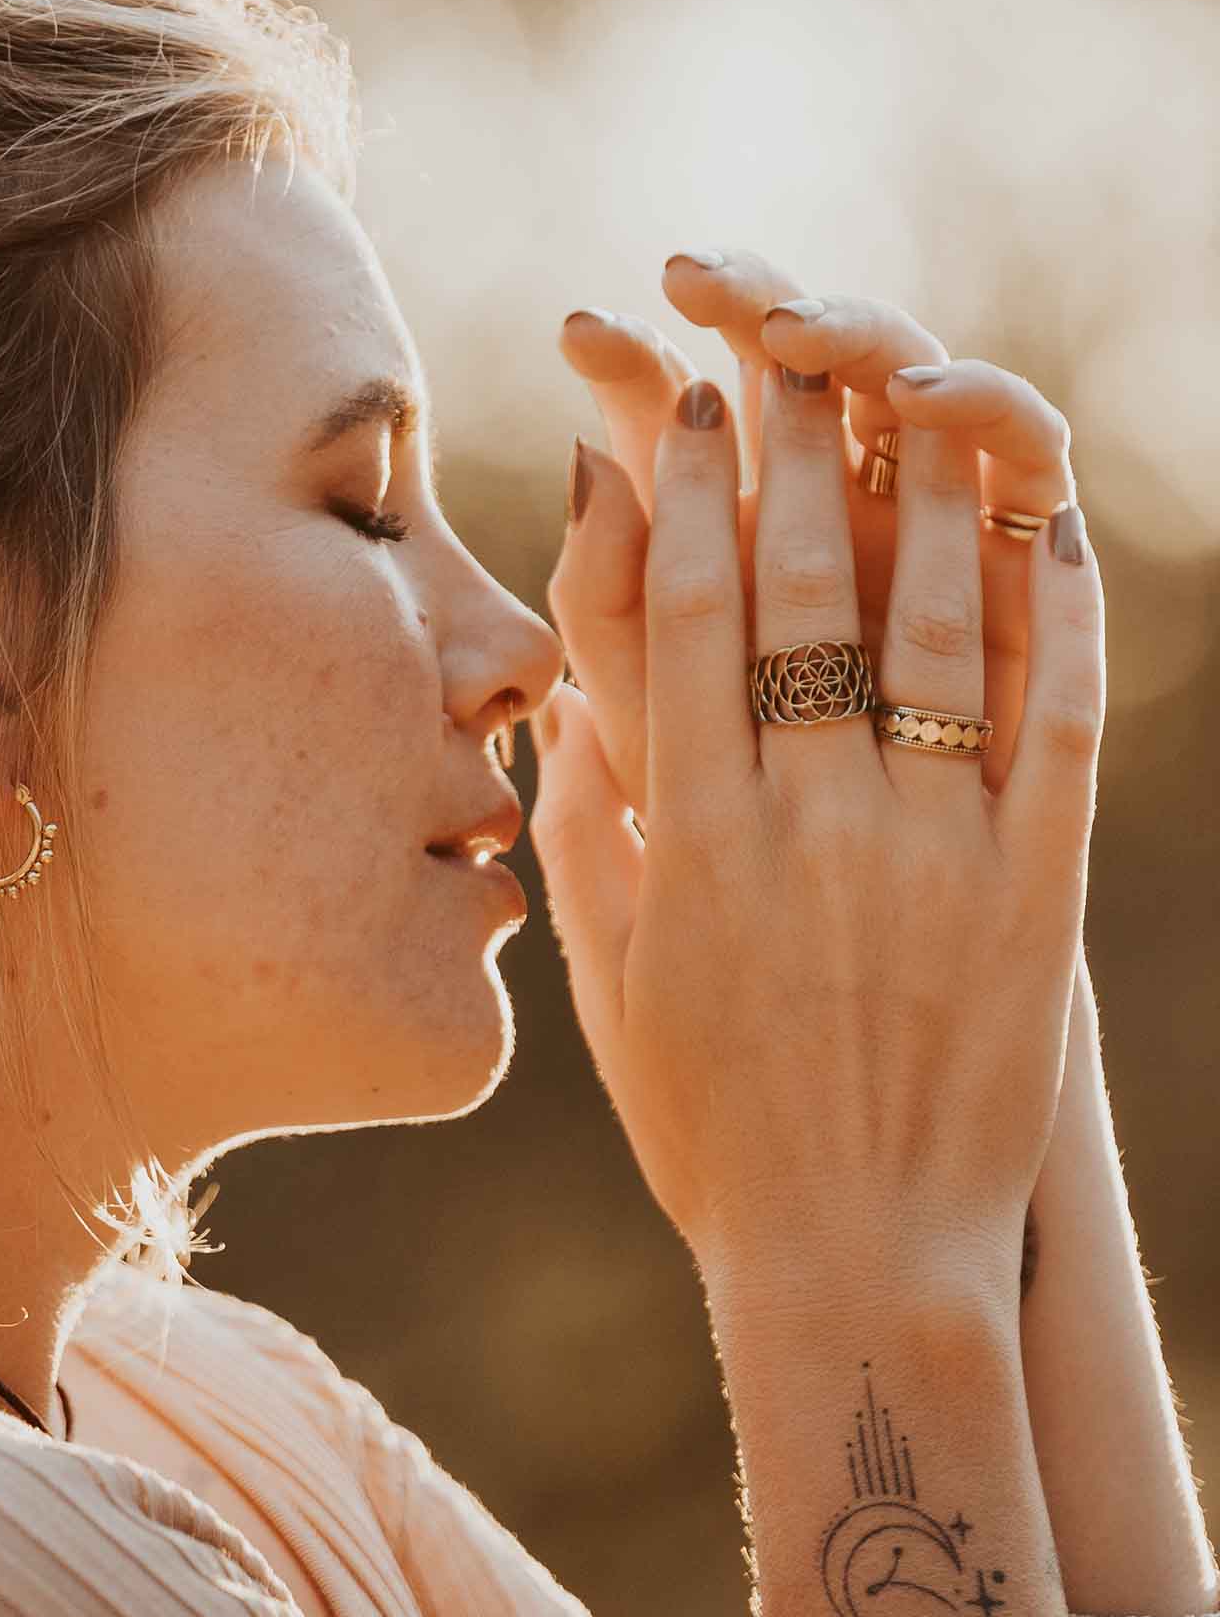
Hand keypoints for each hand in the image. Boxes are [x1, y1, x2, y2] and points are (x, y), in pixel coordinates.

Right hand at [526, 357, 1104, 1280]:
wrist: (860, 1263)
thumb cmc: (708, 1123)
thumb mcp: (608, 979)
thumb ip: (586, 830)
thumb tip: (562, 702)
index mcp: (696, 837)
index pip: (684, 617)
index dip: (684, 496)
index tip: (682, 410)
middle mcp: (811, 823)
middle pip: (798, 593)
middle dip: (790, 454)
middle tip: (785, 353)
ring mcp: (929, 855)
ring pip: (928, 634)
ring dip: (917, 499)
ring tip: (912, 400)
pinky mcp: (1033, 901)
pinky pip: (1051, 732)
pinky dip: (1055, 622)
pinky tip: (1047, 534)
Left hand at [551, 251, 1075, 814]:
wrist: (837, 904)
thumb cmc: (716, 807)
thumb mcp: (642, 703)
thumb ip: (601, 594)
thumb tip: (581, 461)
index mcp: (717, 511)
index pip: (670, 401)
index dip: (630, 357)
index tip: (579, 328)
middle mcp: (826, 487)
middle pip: (794, 356)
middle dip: (747, 303)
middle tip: (698, 275)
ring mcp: (929, 502)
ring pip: (910, 375)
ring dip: (859, 332)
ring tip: (797, 330)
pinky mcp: (1021, 540)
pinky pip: (1026, 450)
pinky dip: (988, 404)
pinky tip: (922, 395)